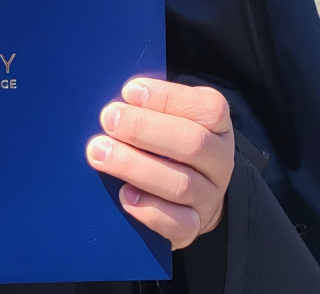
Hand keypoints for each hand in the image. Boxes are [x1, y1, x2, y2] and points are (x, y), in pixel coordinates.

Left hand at [86, 78, 233, 248]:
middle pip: (193, 143)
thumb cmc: (167, 142)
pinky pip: (179, 224)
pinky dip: (149, 210)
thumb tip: (116, 104)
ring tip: (100, 153)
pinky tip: (124, 195)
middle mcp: (220, 162)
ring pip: (181, 184)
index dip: (168, 98)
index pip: (208, 108)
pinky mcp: (195, 226)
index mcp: (218, 126)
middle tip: (108, 119)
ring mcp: (210, 197)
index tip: (129, 92)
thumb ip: (148, 107)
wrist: (189, 194)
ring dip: (135, 166)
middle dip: (143, 129)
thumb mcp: (168, 117)